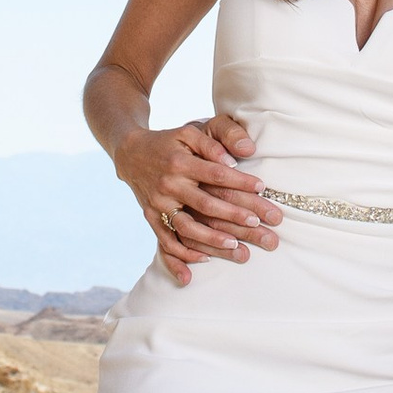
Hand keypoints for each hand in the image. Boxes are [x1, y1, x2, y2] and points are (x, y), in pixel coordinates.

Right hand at [116, 115, 278, 284]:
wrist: (131, 154)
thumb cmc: (170, 142)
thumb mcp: (189, 132)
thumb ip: (213, 143)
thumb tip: (236, 157)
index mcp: (180, 162)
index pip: (216, 174)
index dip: (240, 181)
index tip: (262, 187)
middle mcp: (168, 185)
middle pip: (205, 205)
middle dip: (234, 215)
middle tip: (258, 223)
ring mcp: (158, 204)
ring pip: (186, 227)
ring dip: (211, 239)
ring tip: (236, 246)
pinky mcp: (151, 217)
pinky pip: (166, 240)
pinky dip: (182, 254)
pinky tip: (203, 260)